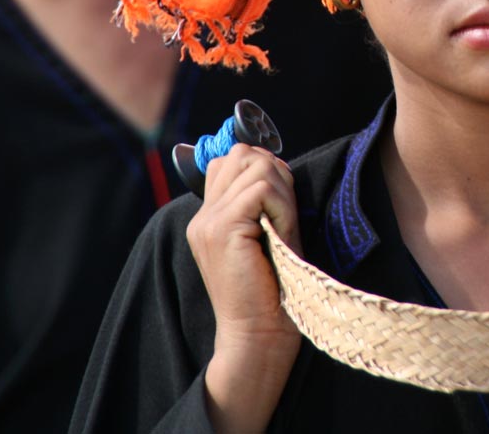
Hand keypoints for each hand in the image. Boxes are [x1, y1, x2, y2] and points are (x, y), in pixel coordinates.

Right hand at [187, 143, 301, 431]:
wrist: (257, 334)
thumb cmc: (271, 290)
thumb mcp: (265, 236)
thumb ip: (262, 203)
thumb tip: (279, 165)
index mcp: (208, 216)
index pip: (233, 158)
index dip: (265, 169)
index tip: (281, 202)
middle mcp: (202, 215)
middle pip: (244, 155)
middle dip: (276, 174)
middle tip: (286, 214)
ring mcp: (208, 220)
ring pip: (257, 167)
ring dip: (283, 193)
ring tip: (284, 228)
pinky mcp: (222, 228)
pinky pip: (262, 189)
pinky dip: (283, 206)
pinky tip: (282, 235)